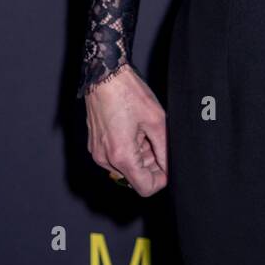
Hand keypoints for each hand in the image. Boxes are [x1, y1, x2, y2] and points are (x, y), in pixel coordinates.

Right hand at [84, 64, 167, 196]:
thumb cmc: (128, 93)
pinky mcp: (95, 145)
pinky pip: (115, 157)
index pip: (144, 188)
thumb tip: (170, 167)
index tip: (168, 165)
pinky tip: (133, 129)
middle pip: (135, 177)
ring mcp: (98, 152)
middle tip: (155, 138)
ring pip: (126, 167)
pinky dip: (128, 149)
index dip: (161, 179)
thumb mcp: (156, 121)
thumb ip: (164, 149)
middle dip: (150, 163)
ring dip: (140, 155)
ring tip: (143, 130)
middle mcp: (105, 159)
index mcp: (121, 155)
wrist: (105, 75)